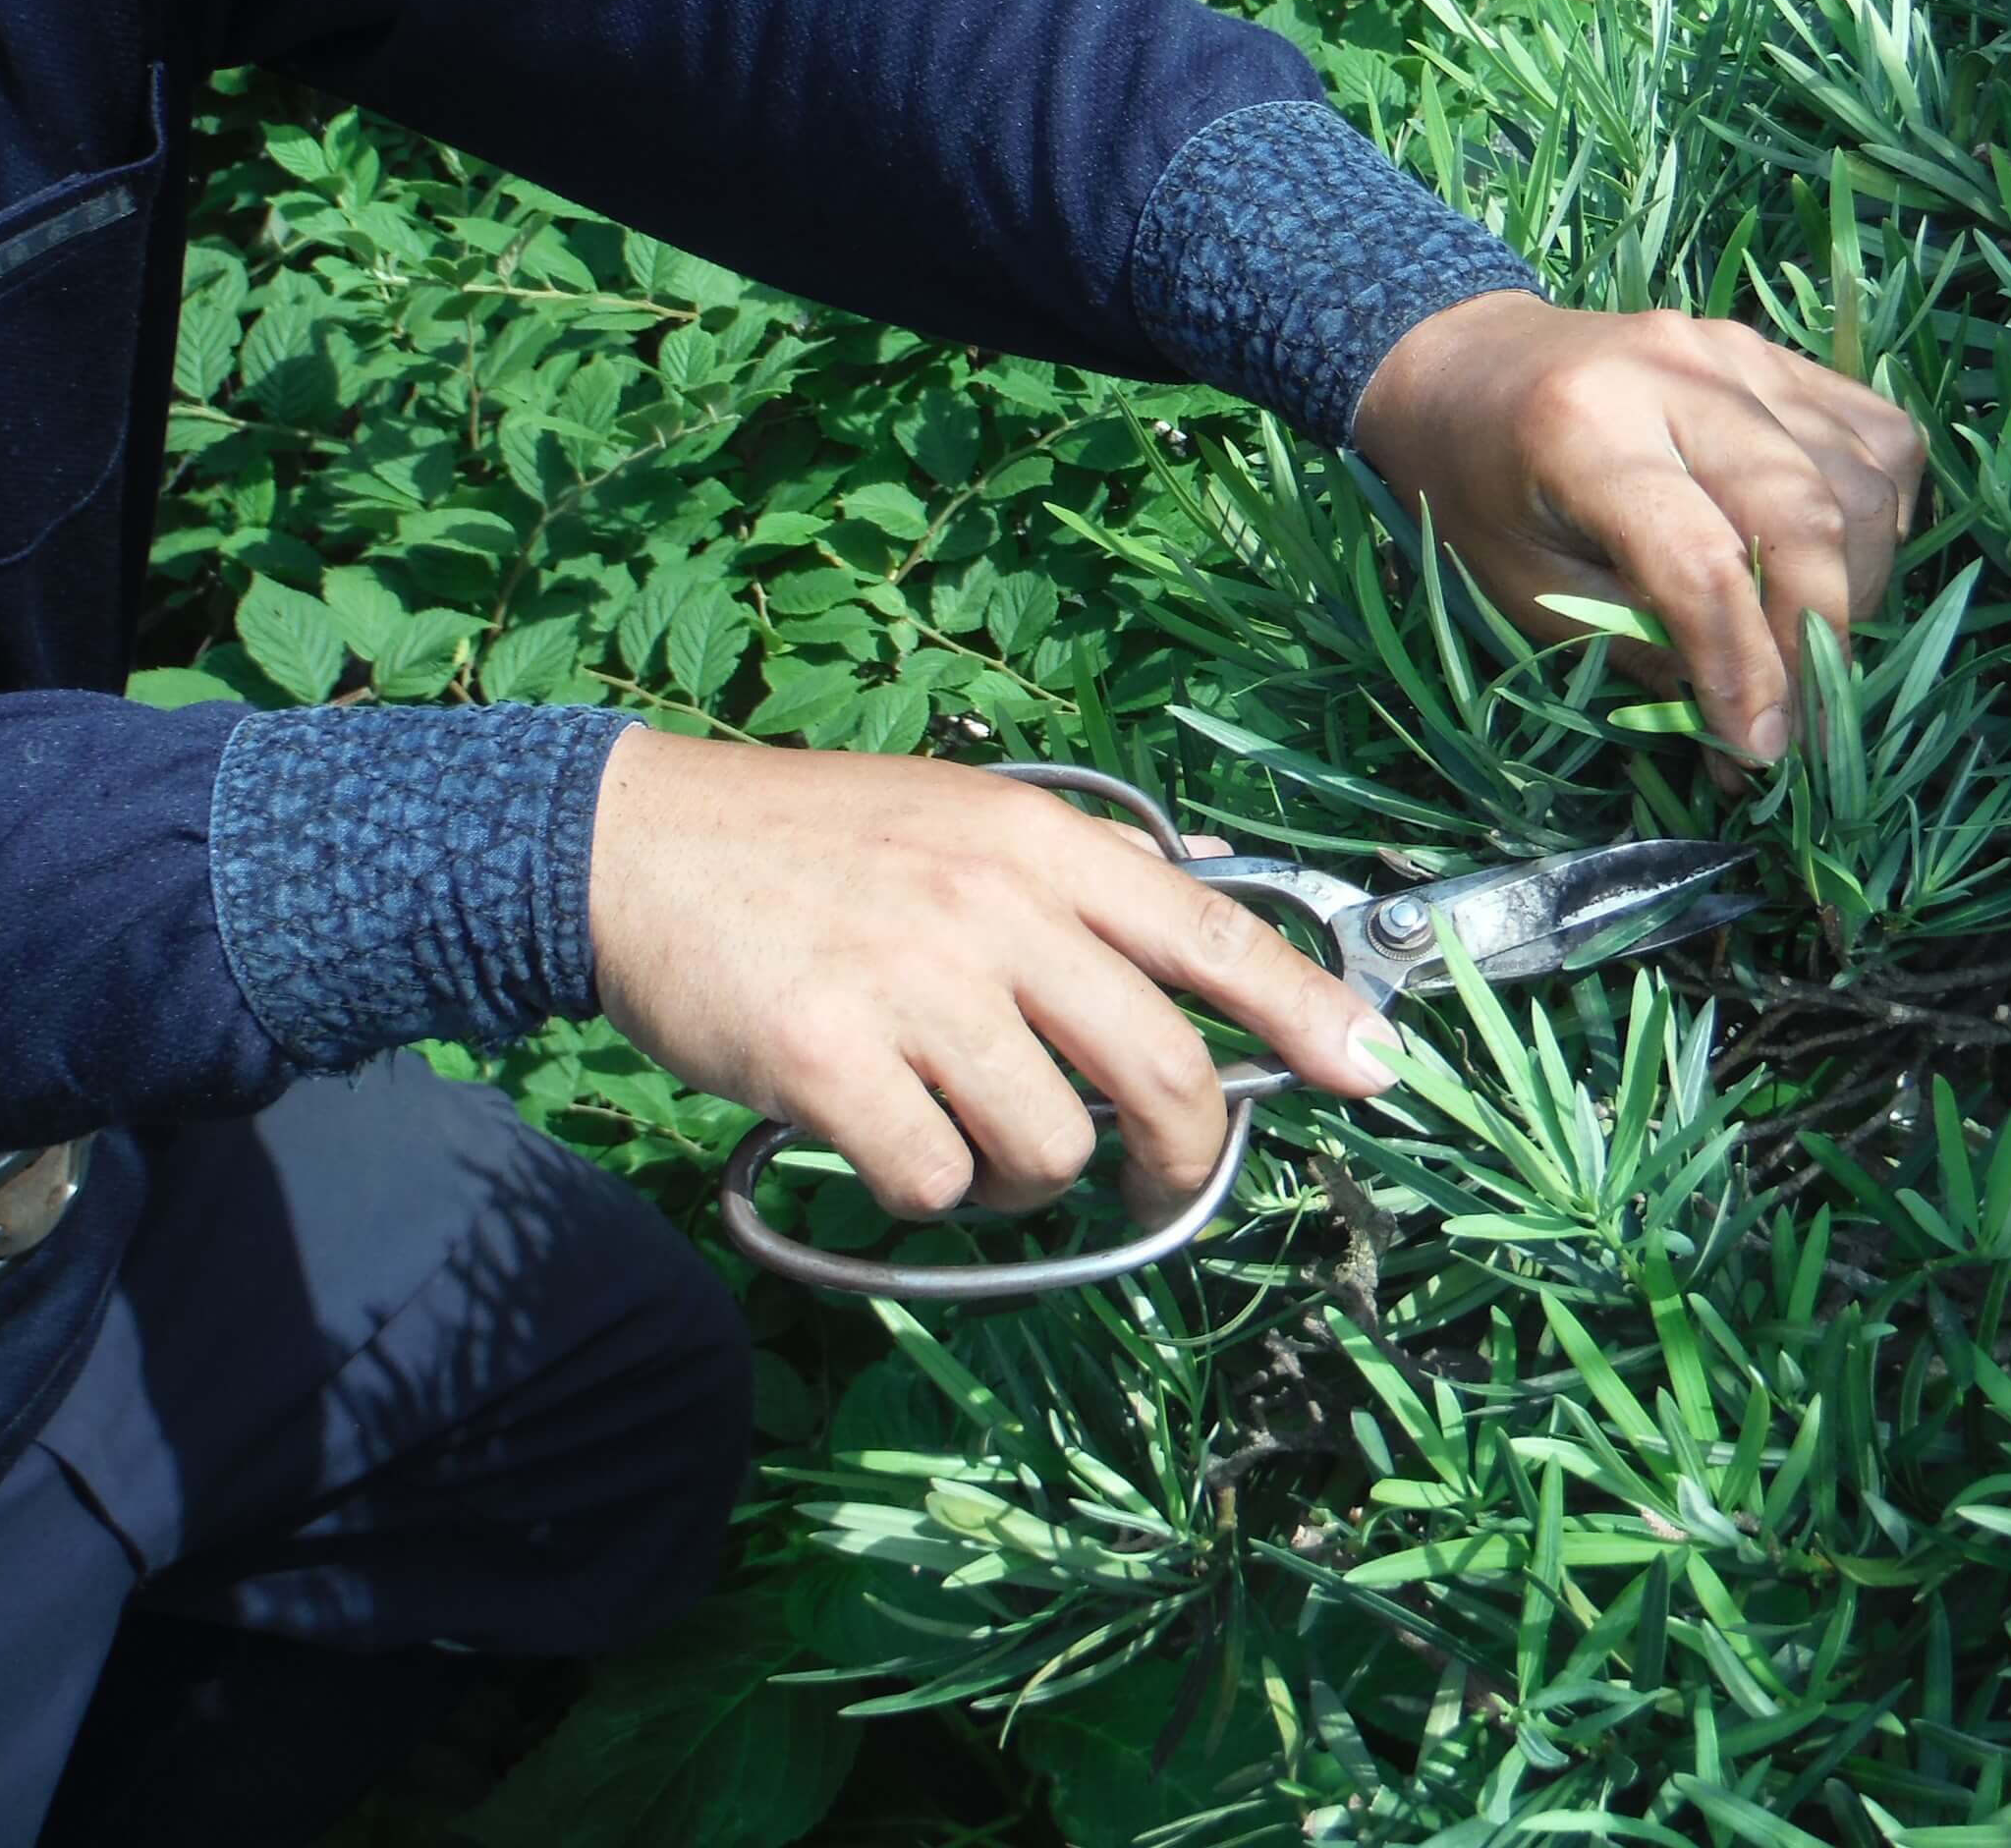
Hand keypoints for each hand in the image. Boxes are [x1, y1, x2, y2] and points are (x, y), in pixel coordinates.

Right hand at [585, 728, 1398, 1221]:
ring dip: (1027, 1179)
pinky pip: (934, 1183)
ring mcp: (915, 984)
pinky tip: (886, 1145)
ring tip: (967, 1138)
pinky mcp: (830, 1060)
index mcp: (1045, 845)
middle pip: (1161, 1070)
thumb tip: (1212, 900)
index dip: (1310, 1011)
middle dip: (1182, 1155)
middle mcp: (997, 907)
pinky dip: (926, 1195)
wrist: (632, 845)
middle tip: (1154, 1182)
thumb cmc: (812, 841)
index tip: (1378, 1070)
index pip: (1214, 933)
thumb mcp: (966, 816)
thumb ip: (1082, 870)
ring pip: (1049, 1147)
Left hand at [1352, 296, 1926, 767]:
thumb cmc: (1476, 490)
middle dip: (1817, 641)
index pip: (1702, 563)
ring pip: (1863, 482)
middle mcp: (1675, 371)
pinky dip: (1879, 521)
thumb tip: (1751, 729)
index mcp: (1583, 427)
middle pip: (1804, 515)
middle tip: (1799, 725)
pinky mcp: (1776, 355)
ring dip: (1856, 590)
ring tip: (1802, 647)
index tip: (1762, 749)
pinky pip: (1881, 440)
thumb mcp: (1522, 588)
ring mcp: (1738, 352)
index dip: (1745, 667)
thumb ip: (1637, 647)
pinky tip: (1832, 567)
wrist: (1467, 365)